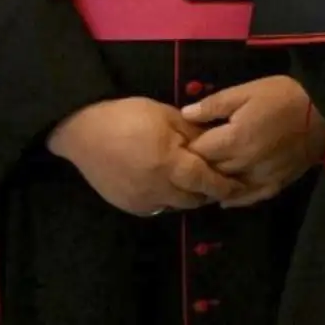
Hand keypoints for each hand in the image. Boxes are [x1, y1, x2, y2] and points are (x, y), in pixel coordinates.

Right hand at [47, 97, 241, 216]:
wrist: (83, 131)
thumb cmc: (128, 116)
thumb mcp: (168, 116)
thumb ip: (196, 134)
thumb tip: (219, 145)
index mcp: (169, 164)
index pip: (207, 182)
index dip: (225, 185)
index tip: (241, 184)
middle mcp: (156, 188)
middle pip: (194, 199)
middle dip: (209, 192)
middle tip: (219, 179)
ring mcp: (140, 200)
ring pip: (176, 206)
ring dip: (189, 196)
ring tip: (194, 181)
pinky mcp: (128, 205)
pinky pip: (158, 207)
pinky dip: (169, 199)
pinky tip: (169, 184)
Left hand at [182, 75, 324, 207]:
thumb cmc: (284, 95)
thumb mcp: (247, 91)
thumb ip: (214, 104)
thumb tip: (184, 114)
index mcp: (233, 139)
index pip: (196, 152)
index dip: (186, 147)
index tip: (182, 142)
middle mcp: (243, 163)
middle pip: (209, 172)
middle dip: (198, 166)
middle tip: (191, 159)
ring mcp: (260, 177)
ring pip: (226, 188)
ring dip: (213, 184)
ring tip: (204, 178)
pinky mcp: (276, 183)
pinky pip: (251, 197)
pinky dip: (236, 199)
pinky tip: (227, 197)